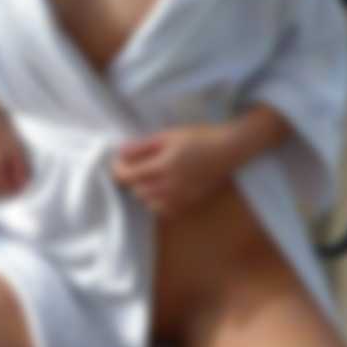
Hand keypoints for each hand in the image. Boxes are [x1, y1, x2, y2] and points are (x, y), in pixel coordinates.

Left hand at [109, 123, 232, 219]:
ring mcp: (180, 196)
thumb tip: (120, 153)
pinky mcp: (189, 202)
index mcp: (163, 166)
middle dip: (132, 179)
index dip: (119, 170)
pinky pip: (165, 210)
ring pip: (149, 203)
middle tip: (135, 166)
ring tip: (150, 177)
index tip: (119, 162)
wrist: (228, 150)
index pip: (129, 176)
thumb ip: (142, 146)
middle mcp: (170, 185)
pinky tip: (163, 188)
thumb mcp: (167, 135)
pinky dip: (158, 202)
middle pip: (137, 191)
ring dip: (144, 191)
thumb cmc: (198, 138)